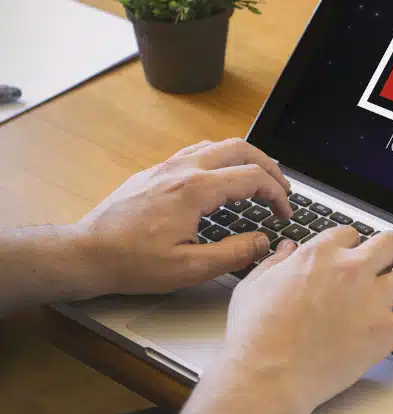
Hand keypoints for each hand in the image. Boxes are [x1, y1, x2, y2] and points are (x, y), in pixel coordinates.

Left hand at [74, 138, 292, 295]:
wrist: (86, 252)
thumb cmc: (131, 262)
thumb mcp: (189, 269)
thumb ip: (233, 254)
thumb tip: (262, 242)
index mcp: (195, 190)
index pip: (252, 178)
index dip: (277, 195)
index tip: (284, 213)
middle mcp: (183, 169)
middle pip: (241, 149)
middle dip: (269, 167)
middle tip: (282, 189)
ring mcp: (168, 166)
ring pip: (219, 145)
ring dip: (246, 158)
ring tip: (259, 179)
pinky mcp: (156, 171)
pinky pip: (198, 151)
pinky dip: (222, 159)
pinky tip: (222, 177)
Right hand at [221, 227, 392, 413]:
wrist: (267, 376)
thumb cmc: (255, 336)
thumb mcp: (254, 286)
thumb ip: (274, 263)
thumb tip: (285, 249)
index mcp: (319, 255)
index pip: (351, 233)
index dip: (352, 246)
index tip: (352, 258)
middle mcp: (350, 270)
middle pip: (391, 242)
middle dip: (390, 253)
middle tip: (387, 266)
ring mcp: (371, 300)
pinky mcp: (385, 332)